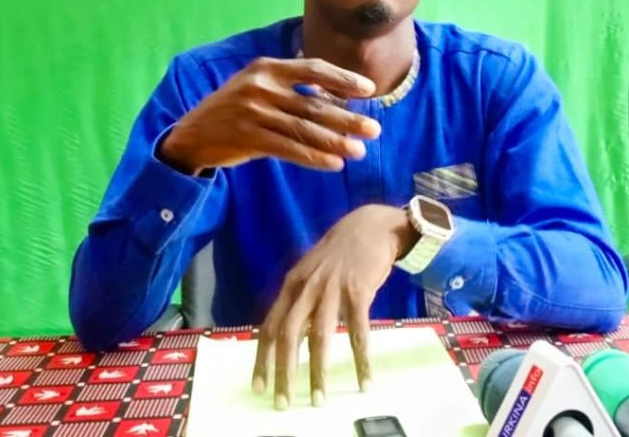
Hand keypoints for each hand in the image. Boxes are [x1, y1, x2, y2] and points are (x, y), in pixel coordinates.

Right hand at [159, 57, 380, 173]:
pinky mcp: (248, 138)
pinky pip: (289, 149)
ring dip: (335, 142)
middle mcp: (261, 86)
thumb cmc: (235, 109)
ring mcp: (253, 112)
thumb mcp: (258, 85)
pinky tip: (333, 164)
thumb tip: (339, 99)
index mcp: (267, 67)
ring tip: (359, 151)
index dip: (343, 79)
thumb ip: (291, 87)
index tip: (368, 90)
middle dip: (348, 118)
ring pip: (304, 129)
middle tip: (374, 129)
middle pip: (314, 103)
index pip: (313, 69)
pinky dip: (313, 158)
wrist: (193, 133)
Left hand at [251, 205, 418, 409]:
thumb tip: (290, 338)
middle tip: (283, 402)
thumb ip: (300, 301)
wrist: (370, 225)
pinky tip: (363, 379)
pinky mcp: (359, 291)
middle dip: (283, 373)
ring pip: (320, 337)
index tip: (258, 387)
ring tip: (319, 399)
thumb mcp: (311, 272)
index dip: (263, 359)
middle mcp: (307, 287)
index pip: (271, 327)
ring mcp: (333, 288)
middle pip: (289, 336)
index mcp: (292, 285)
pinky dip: (361, 359)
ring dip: (318, 372)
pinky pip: (358, 331)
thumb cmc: (340, 253)